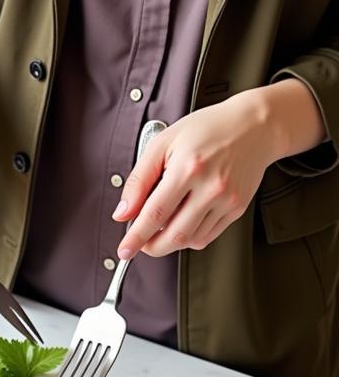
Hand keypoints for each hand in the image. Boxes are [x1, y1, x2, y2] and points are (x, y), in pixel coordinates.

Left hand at [114, 86, 298, 258]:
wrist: (254, 126)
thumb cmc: (207, 130)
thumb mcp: (162, 144)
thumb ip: (138, 180)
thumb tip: (123, 212)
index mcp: (188, 168)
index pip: (154, 214)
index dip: (135, 237)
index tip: (124, 250)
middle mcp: (211, 187)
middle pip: (174, 236)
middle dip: (151, 247)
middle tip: (139, 244)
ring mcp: (227, 200)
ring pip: (190, 240)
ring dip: (169, 242)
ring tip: (160, 227)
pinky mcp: (237, 208)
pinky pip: (207, 236)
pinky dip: (188, 238)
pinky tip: (181, 223)